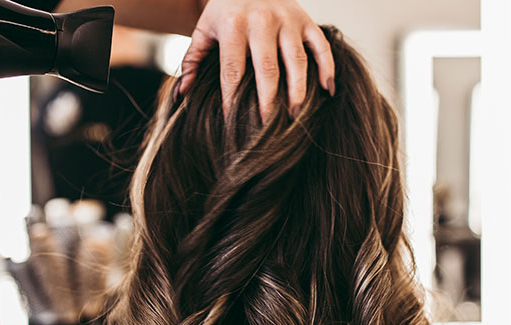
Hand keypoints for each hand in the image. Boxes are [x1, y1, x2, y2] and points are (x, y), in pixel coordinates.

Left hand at [179, 0, 334, 122]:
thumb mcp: (204, 30)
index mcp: (234, 25)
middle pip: (268, 70)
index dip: (233, 98)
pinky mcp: (306, 20)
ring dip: (298, 91)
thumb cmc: (225, 11)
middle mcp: (263, 21)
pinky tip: (328, 91)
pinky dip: (328, 68)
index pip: (234, 70)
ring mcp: (288, 20)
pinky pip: (322, 46)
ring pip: (297, 61)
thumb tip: (182, 94)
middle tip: (268, 127)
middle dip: (268, 101)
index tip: (233, 122)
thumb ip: (192, 61)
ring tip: (295, 116)